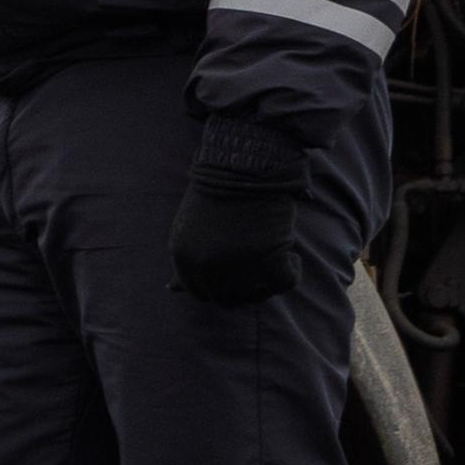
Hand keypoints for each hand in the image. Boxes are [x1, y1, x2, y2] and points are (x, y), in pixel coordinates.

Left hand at [168, 125, 305, 307]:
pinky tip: (289, 251)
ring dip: (267, 279)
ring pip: (258, 294)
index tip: (235, 277)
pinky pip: (285, 282)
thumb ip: (186, 262)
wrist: (244, 165)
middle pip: (228, 299)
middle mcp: (206, 268)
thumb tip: (172, 290)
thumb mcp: (189, 229)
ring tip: (271, 253)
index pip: (200, 293)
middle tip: (259, 269)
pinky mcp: (270, 261)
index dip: (219, 288)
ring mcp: (237, 267)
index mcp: (182, 259)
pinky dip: (291, 269)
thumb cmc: (218, 192)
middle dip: (245, 289)